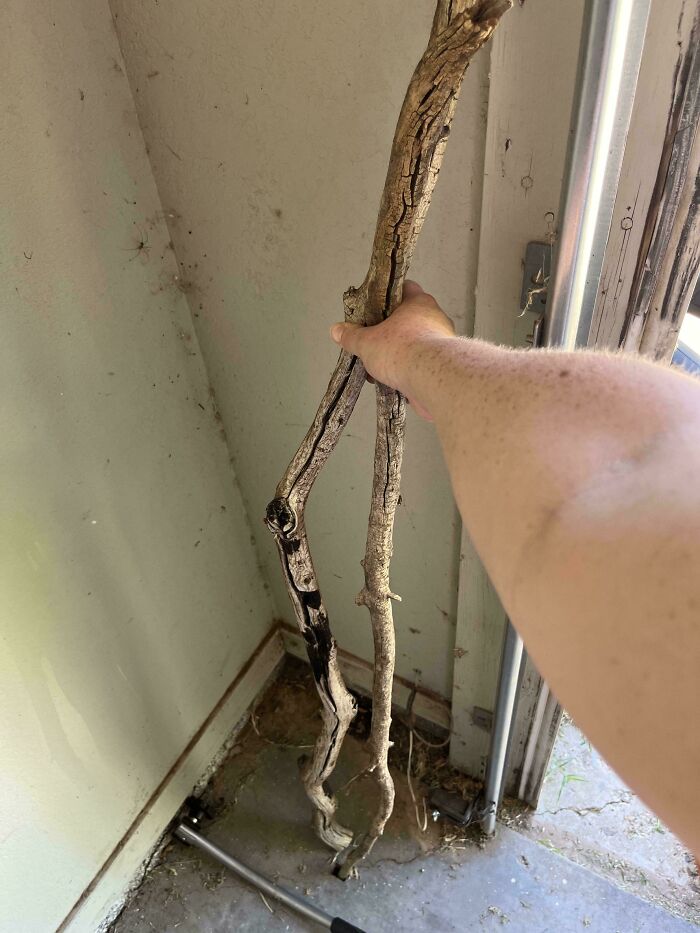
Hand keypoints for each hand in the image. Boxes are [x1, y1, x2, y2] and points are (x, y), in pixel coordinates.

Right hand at [330, 281, 454, 418]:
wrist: (432, 380)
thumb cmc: (404, 351)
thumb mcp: (367, 343)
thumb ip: (352, 336)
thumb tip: (338, 331)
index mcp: (418, 303)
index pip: (405, 288)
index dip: (389, 295)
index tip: (376, 305)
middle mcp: (434, 318)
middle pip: (409, 319)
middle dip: (390, 332)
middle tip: (374, 343)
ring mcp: (442, 342)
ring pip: (416, 343)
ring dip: (398, 354)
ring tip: (380, 368)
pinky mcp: (444, 364)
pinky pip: (422, 363)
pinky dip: (408, 370)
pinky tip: (394, 381)